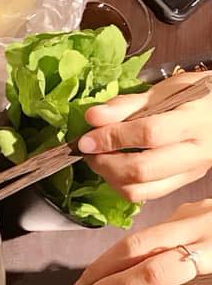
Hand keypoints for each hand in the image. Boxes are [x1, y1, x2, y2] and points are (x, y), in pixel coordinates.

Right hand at [75, 199, 211, 284]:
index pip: (155, 270)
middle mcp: (208, 224)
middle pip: (140, 244)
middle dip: (104, 270)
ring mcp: (203, 212)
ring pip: (145, 234)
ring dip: (114, 261)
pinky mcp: (199, 211)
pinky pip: (159, 229)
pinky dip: (136, 251)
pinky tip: (122, 270)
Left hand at [78, 71, 211, 202]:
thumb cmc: (197, 96)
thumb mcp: (166, 90)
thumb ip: (127, 104)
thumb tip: (93, 116)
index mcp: (194, 121)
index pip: (149, 134)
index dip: (111, 138)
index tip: (86, 138)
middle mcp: (196, 152)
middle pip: (142, 170)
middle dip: (104, 163)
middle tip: (88, 149)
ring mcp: (190, 172)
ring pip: (140, 190)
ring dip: (109, 178)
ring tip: (100, 158)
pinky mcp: (182, 183)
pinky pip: (145, 195)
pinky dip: (122, 185)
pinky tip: (115, 168)